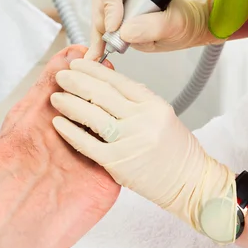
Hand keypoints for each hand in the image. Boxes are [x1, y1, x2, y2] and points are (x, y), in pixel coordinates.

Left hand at [50, 59, 236, 242]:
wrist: (191, 183)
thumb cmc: (177, 151)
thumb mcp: (163, 116)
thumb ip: (137, 100)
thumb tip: (107, 84)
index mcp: (153, 105)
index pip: (117, 81)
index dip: (94, 70)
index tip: (78, 64)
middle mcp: (142, 119)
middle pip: (101, 94)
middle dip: (76, 82)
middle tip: (61, 76)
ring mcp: (129, 141)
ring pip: (92, 115)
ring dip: (70, 103)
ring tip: (56, 97)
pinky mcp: (118, 163)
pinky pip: (87, 143)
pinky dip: (70, 131)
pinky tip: (58, 123)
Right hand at [87, 0, 223, 60]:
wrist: (185, 28)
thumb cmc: (184, 19)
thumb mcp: (176, 24)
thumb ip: (154, 26)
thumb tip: (126, 32)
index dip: (109, 5)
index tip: (115, 27)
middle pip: (100, 0)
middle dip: (105, 24)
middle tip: (116, 43)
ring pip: (98, 15)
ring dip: (101, 35)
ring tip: (109, 51)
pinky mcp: (113, 14)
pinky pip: (100, 26)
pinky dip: (99, 41)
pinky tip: (99, 53)